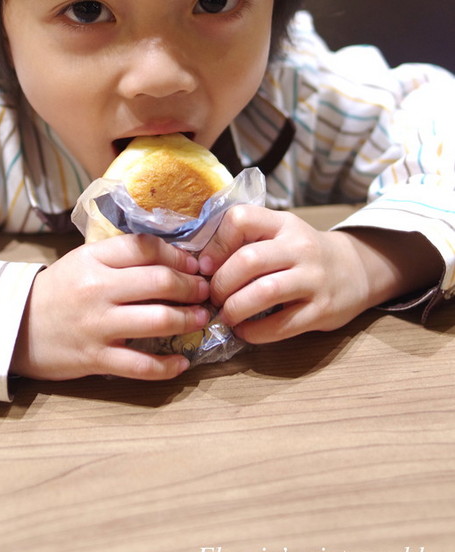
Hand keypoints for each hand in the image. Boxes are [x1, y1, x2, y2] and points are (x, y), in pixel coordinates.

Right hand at [11, 233, 210, 381]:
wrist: (15, 327)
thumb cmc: (58, 291)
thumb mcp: (84, 262)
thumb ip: (121, 257)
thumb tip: (173, 259)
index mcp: (94, 259)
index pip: (146, 248)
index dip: (178, 255)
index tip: (195, 264)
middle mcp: (97, 289)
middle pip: (159, 281)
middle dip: (191, 286)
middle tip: (205, 291)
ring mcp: (97, 325)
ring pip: (157, 320)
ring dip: (187, 319)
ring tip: (200, 318)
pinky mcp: (95, 358)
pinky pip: (140, 364)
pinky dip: (167, 366)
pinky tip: (182, 363)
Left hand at [197, 206, 437, 343]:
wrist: (355, 269)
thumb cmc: (302, 253)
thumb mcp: (279, 233)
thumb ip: (245, 240)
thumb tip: (196, 264)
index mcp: (282, 223)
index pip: (240, 218)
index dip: (215, 244)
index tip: (205, 266)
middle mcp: (299, 247)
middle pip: (248, 261)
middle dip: (220, 284)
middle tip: (212, 297)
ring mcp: (313, 279)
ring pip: (264, 292)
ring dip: (235, 308)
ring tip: (226, 315)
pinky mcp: (321, 310)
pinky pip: (281, 325)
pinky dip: (255, 332)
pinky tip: (245, 330)